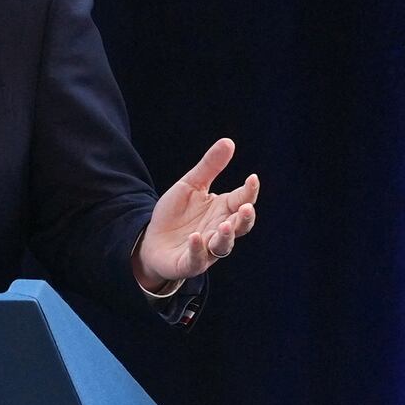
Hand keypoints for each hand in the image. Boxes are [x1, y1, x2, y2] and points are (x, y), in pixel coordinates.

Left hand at [134, 137, 258, 287]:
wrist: (152, 240)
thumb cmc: (176, 213)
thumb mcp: (191, 185)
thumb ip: (210, 167)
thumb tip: (229, 141)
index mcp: (223, 210)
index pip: (242, 200)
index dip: (249, 191)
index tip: (252, 178)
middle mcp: (219, 230)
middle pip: (240, 226)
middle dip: (244, 218)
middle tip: (247, 208)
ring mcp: (207, 249)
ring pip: (223, 246)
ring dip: (226, 237)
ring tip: (225, 225)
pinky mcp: (189, 263)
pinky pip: (197, 259)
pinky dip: (197, 249)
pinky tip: (195, 237)